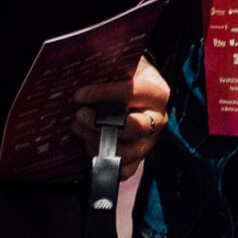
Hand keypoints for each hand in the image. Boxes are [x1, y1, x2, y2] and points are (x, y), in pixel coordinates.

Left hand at [70, 57, 171, 180]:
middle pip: (135, 128)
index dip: (104, 94)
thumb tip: (82, 78)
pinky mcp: (140, 157)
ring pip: (128, 151)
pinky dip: (105, 162)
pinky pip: (124, 170)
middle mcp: (158, 118)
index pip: (132, 92)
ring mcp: (150, 140)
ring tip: (80, 129)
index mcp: (156, 92)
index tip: (79, 95)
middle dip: (101, 123)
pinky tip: (90, 146)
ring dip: (98, 142)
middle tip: (79, 115)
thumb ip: (107, 71)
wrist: (137, 88)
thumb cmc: (125, 76)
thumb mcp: (121, 67)